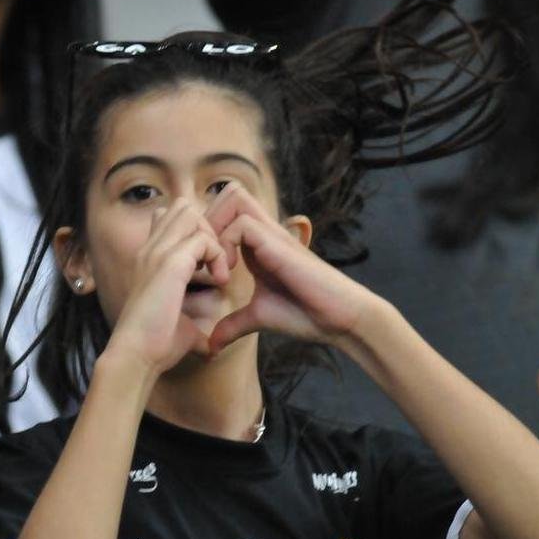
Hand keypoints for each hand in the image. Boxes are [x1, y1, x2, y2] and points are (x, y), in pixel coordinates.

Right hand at [105, 198, 231, 374]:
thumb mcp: (179, 327)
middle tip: (217, 261)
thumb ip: (193, 327)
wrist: (136, 355)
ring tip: (219, 268)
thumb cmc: (155, 346)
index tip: (207, 263)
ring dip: (212, 237)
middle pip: (182, 208)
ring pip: (191, 214)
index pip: (169, 218)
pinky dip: (217, 255)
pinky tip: (220, 281)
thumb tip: (211, 348)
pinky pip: (203, 239)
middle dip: (208, 228)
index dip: (195, 232)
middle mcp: (150, 250)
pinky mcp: (170, 264)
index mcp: (149, 259)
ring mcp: (157, 253)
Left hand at [205, 184, 373, 352]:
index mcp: (255, 244)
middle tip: (200, 257)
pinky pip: (243, 224)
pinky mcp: (278, 243)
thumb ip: (233, 324)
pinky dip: (226, 245)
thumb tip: (212, 344)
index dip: (203, 232)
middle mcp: (263, 232)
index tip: (196, 266)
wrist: (341, 320)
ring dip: (214, 228)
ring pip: (233, 197)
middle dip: (205, 220)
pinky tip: (227, 274)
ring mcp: (272, 234)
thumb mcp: (258, 317)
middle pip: (227, 194)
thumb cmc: (306, 314)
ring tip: (214, 264)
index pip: (223, 212)